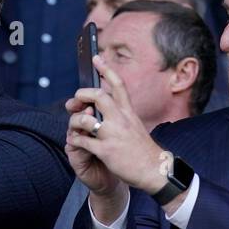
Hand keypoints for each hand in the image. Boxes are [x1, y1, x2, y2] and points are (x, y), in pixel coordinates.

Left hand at [66, 56, 170, 198]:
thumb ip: (121, 115)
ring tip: (74, 126)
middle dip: (82, 95)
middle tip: (76, 100)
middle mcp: (121, 120)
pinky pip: (82, 141)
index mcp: (129, 112)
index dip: (106, 69)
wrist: (154, 170)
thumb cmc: (142, 149)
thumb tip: (105, 106)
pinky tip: (74, 141)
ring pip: (86, 119)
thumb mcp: (135, 125)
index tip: (96, 58)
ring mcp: (113, 135)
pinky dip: (74, 140)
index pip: (118, 85)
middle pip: (99, 96)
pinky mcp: (106, 151)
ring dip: (75, 121)